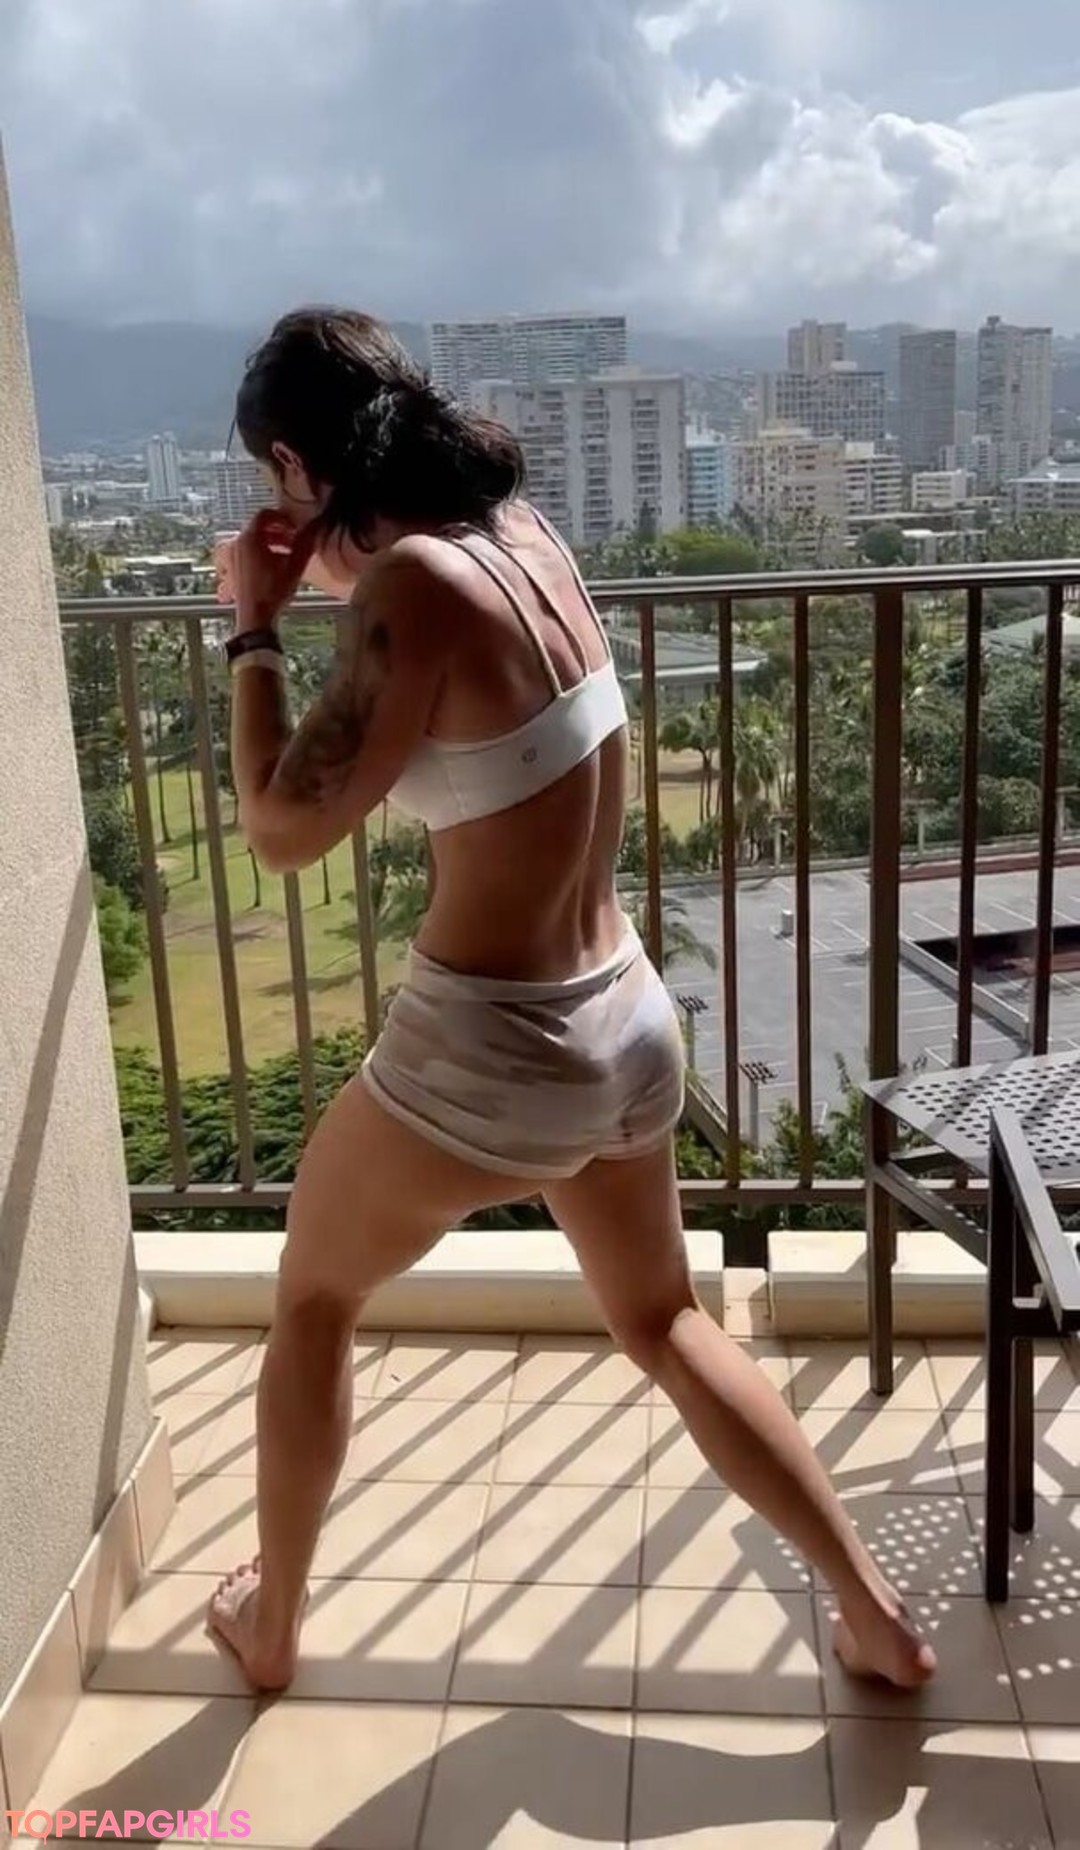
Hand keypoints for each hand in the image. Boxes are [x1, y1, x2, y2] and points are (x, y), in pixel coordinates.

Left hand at [220, 511, 317, 632]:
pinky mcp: (234, 568)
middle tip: (295, 539)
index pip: (265, 514)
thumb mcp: (295, 566)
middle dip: (278, 530)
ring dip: (272, 541)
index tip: (296, 526)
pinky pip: (248, 552)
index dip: (283, 517)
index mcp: (251, 538)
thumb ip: (305, 542)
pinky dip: (263, 551)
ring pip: (254, 539)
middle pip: (258, 526)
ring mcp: (234, 556)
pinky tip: (277, 565)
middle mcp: (238, 543)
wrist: (255, 618)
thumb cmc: (273, 592)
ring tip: (289, 552)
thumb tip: (315, 526)